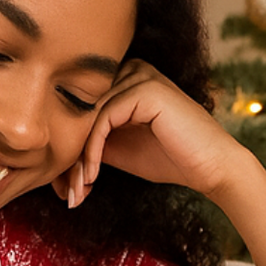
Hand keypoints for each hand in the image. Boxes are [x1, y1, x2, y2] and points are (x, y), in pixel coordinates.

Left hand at [51, 60, 251, 207]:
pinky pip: (103, 121)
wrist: (211, 167)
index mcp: (123, 80)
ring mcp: (139, 76)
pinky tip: (93, 177)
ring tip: (78, 192)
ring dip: (79, 161)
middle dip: (69, 158)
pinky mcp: (145, 89)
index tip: (64, 187)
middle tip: (67, 194)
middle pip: (80, 114)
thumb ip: (90, 140)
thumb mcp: (118, 148)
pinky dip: (93, 152)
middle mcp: (129, 71)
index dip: (68, 151)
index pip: (80, 112)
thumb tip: (54, 151)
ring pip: (88, 119)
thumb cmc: (169, 158)